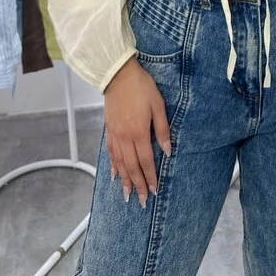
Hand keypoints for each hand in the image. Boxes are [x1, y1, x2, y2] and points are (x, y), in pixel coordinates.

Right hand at [103, 56, 170, 207]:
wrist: (118, 75)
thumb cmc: (141, 87)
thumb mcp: (158, 105)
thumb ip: (162, 129)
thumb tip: (167, 150)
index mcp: (139, 132)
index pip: (146, 161)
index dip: (150, 177)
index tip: (154, 191)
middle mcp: (125, 137)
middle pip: (132, 167)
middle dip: (138, 185)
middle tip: (143, 201)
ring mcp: (115, 134)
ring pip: (119, 163)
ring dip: (124, 180)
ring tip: (127, 195)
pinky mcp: (109, 129)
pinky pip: (110, 152)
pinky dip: (113, 165)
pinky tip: (114, 174)